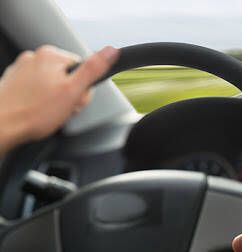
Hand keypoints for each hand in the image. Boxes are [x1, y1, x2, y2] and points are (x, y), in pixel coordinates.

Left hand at [0, 45, 118, 152]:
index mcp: (50, 55)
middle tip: (60, 108)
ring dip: (53, 98)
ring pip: (50, 83)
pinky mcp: (12, 82)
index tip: (73, 99)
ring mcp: (21, 69)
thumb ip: (93, 69)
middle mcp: (33, 57)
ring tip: (46, 111)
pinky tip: (35, 110)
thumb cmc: (34, 114)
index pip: (81, 69)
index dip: (81, 88)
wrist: (2, 127)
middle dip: (67, 94)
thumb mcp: (73, 92)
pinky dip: (37, 100)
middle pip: (65, 75)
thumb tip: (111, 51)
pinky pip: (35, 90)